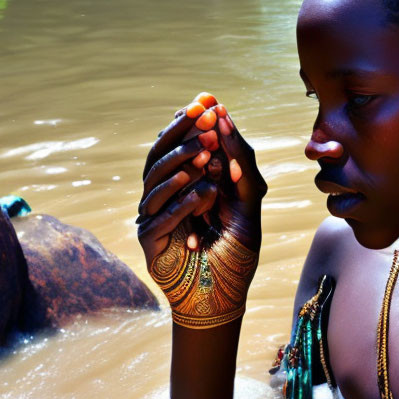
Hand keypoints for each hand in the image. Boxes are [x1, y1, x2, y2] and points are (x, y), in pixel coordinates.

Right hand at [137, 93, 266, 328]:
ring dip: (182, 164)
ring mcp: (152, 216)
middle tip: (202, 119)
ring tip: (205, 152)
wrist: (225, 295)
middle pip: (159, 157)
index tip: (205, 103)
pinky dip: (184, 202)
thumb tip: (227, 121)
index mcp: (182, 182)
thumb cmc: (236, 248)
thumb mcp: (248, 199)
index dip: (188, 124)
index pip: (177, 145)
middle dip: (182, 136)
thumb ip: (240, 163)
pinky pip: (161, 215)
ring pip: (156, 182)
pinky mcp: (150, 240)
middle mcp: (163, 196)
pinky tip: (205, 193)